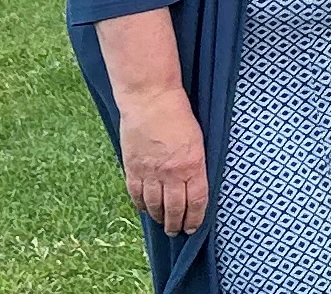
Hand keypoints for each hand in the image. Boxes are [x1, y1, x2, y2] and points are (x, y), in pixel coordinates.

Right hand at [116, 88, 208, 234]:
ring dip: (159, 218)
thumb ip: (195, 163)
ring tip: (163, 224)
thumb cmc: (178, 114)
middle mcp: (171, 173)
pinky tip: (146, 210)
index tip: (194, 227)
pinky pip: (136, 194)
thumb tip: (194, 184)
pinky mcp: (132, 168)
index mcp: (192, 164)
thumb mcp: (197, 139)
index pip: (197, 200)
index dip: (196, 217)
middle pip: (175, 208)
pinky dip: (141, 205)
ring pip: (154, 205)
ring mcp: (149, 172)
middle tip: (177, 231)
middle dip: (177, 223)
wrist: (150, 99)